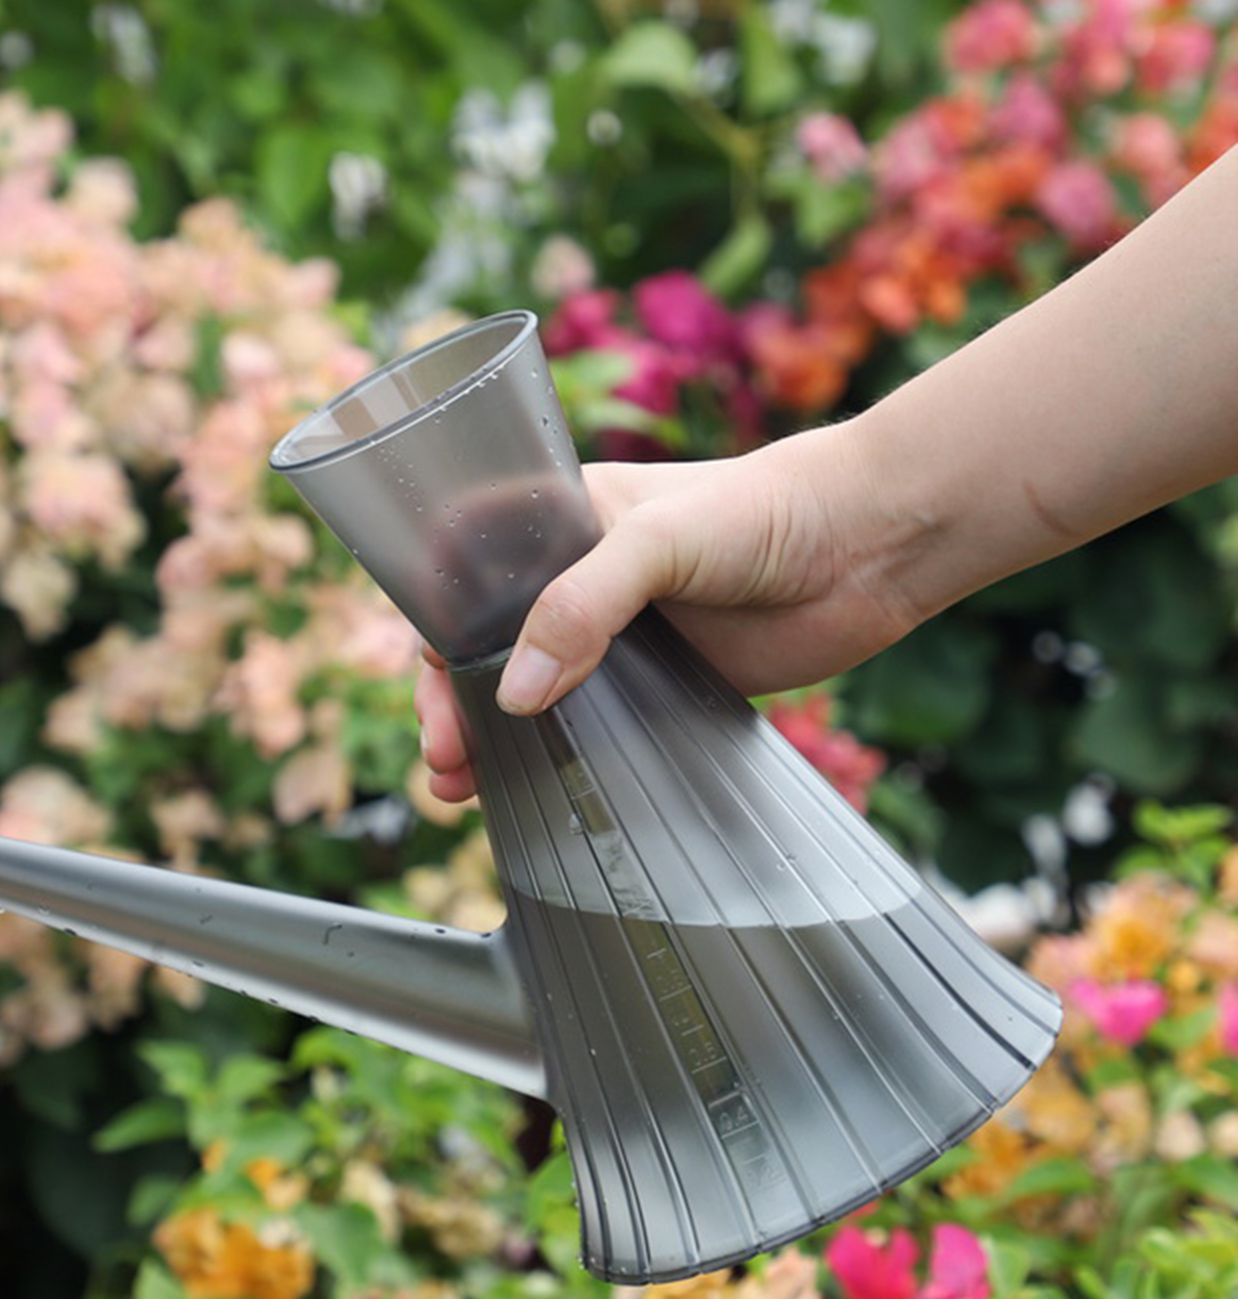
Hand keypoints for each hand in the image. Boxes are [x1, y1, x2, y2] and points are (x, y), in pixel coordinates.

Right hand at [414, 423, 917, 802]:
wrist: (865, 547)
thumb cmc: (764, 510)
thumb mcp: (658, 540)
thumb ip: (582, 607)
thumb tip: (514, 696)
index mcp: (561, 520)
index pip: (466, 577)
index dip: (436, 634)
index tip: (433, 692)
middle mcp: (577, 577)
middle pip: (485, 646)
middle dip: (453, 702)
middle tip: (446, 757)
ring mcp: (615, 635)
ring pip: (529, 691)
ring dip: (489, 738)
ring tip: (460, 787)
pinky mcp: (656, 683)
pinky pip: (587, 724)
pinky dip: (550, 756)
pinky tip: (523, 786)